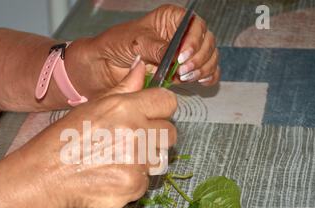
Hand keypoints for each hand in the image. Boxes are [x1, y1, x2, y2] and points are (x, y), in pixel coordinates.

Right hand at [7, 61, 176, 207]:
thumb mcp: (91, 107)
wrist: (45, 176)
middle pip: (169, 132)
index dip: (160, 109)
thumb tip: (140, 67)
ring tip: (116, 160)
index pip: (167, 102)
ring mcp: (136, 162)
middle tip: (130, 142)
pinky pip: (145, 181)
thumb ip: (123, 89)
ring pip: (158, 158)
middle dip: (154, 136)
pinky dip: (131, 181)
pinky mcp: (134, 186)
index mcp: (125, 108)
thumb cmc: (63, 139)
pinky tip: (110, 176)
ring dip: (144, 160)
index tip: (152, 115)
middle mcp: (135, 133)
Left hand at [68, 4, 219, 100]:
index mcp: (172, 19)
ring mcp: (185, 54)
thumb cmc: (117, 45)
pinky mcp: (185, 71)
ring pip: (209, 58)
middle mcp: (182, 35)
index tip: (182, 56)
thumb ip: (157, 48)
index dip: (193, 41)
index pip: (195, 26)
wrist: (105, 65)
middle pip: (206, 43)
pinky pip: (206, 72)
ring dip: (202, 69)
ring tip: (185, 77)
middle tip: (183, 71)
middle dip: (199, 58)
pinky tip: (201, 81)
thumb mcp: (137, 42)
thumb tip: (175, 56)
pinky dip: (208, 77)